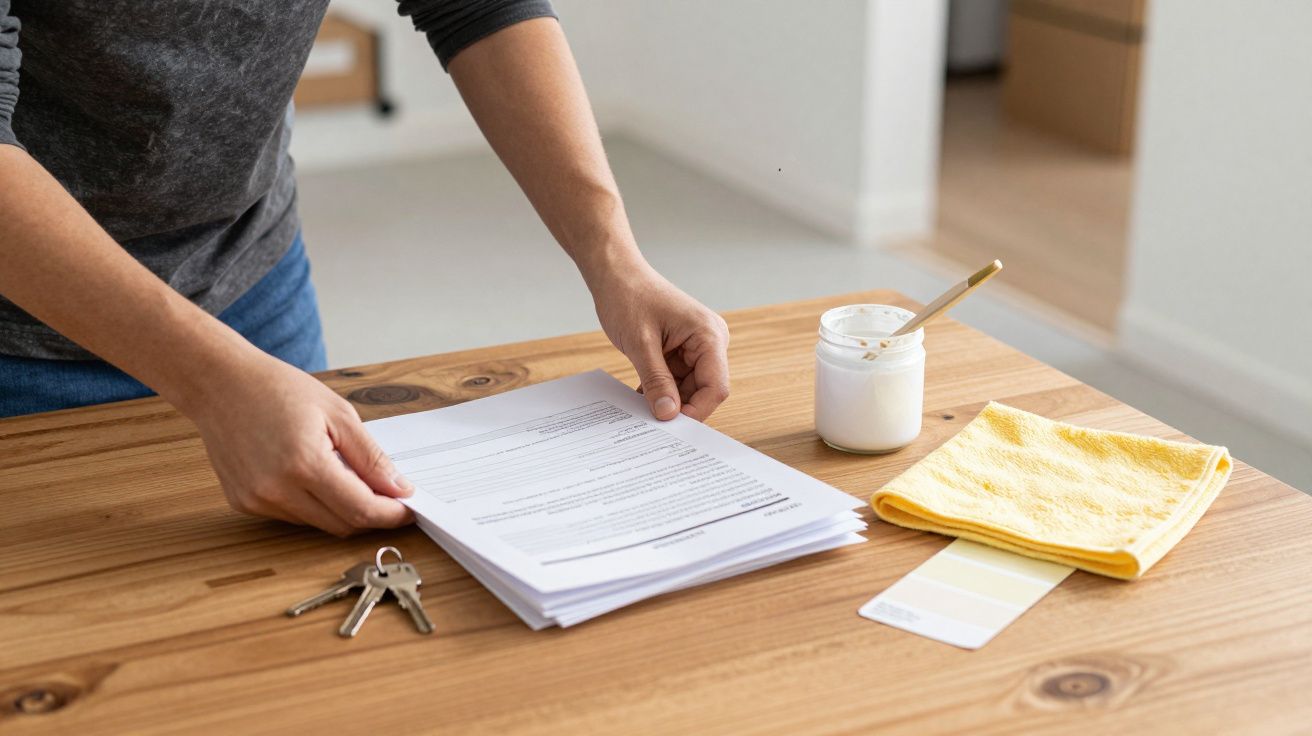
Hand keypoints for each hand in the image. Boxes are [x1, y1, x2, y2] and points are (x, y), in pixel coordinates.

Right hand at [185, 353, 414, 535]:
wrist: (219, 383)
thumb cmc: (277, 388)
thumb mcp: (338, 413)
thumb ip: (371, 457)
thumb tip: (399, 489)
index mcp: (304, 464)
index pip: (361, 509)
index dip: (391, 514)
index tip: (410, 509)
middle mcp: (276, 490)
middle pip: (341, 524)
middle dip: (371, 514)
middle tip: (390, 496)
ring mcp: (256, 500)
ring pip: (318, 523)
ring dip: (341, 509)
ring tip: (346, 474)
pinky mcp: (243, 503)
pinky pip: (292, 516)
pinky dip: (312, 504)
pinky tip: (310, 474)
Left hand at [591, 262, 730, 420]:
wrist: (615, 274)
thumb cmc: (629, 297)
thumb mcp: (640, 344)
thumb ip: (656, 381)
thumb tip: (668, 415)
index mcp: (708, 335)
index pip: (715, 386)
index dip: (696, 411)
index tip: (671, 428)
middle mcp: (709, 341)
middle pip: (704, 390)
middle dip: (680, 407)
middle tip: (653, 425)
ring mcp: (696, 346)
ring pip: (688, 388)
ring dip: (667, 400)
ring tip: (642, 411)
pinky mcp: (681, 350)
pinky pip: (676, 380)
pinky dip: (660, 390)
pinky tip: (640, 399)